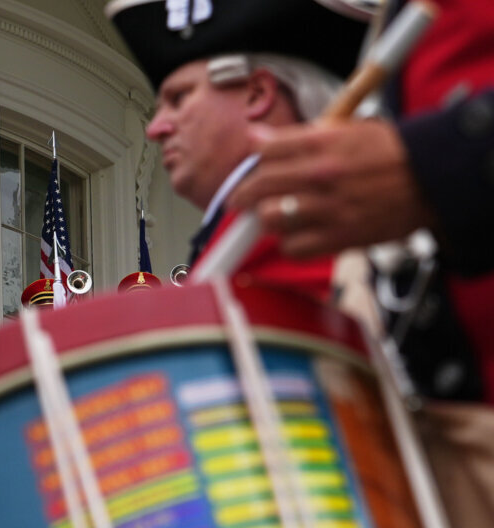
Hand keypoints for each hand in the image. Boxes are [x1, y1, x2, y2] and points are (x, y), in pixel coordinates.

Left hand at [228, 119, 435, 257]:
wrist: (433, 178)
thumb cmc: (391, 153)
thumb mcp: (348, 131)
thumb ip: (299, 138)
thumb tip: (255, 139)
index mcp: (324, 144)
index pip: (264, 151)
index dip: (251, 162)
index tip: (251, 170)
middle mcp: (322, 175)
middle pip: (258, 186)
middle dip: (243, 194)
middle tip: (243, 199)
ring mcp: (330, 207)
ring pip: (271, 218)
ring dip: (267, 219)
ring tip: (275, 216)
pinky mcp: (340, 236)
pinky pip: (294, 248)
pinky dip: (290, 244)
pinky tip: (296, 235)